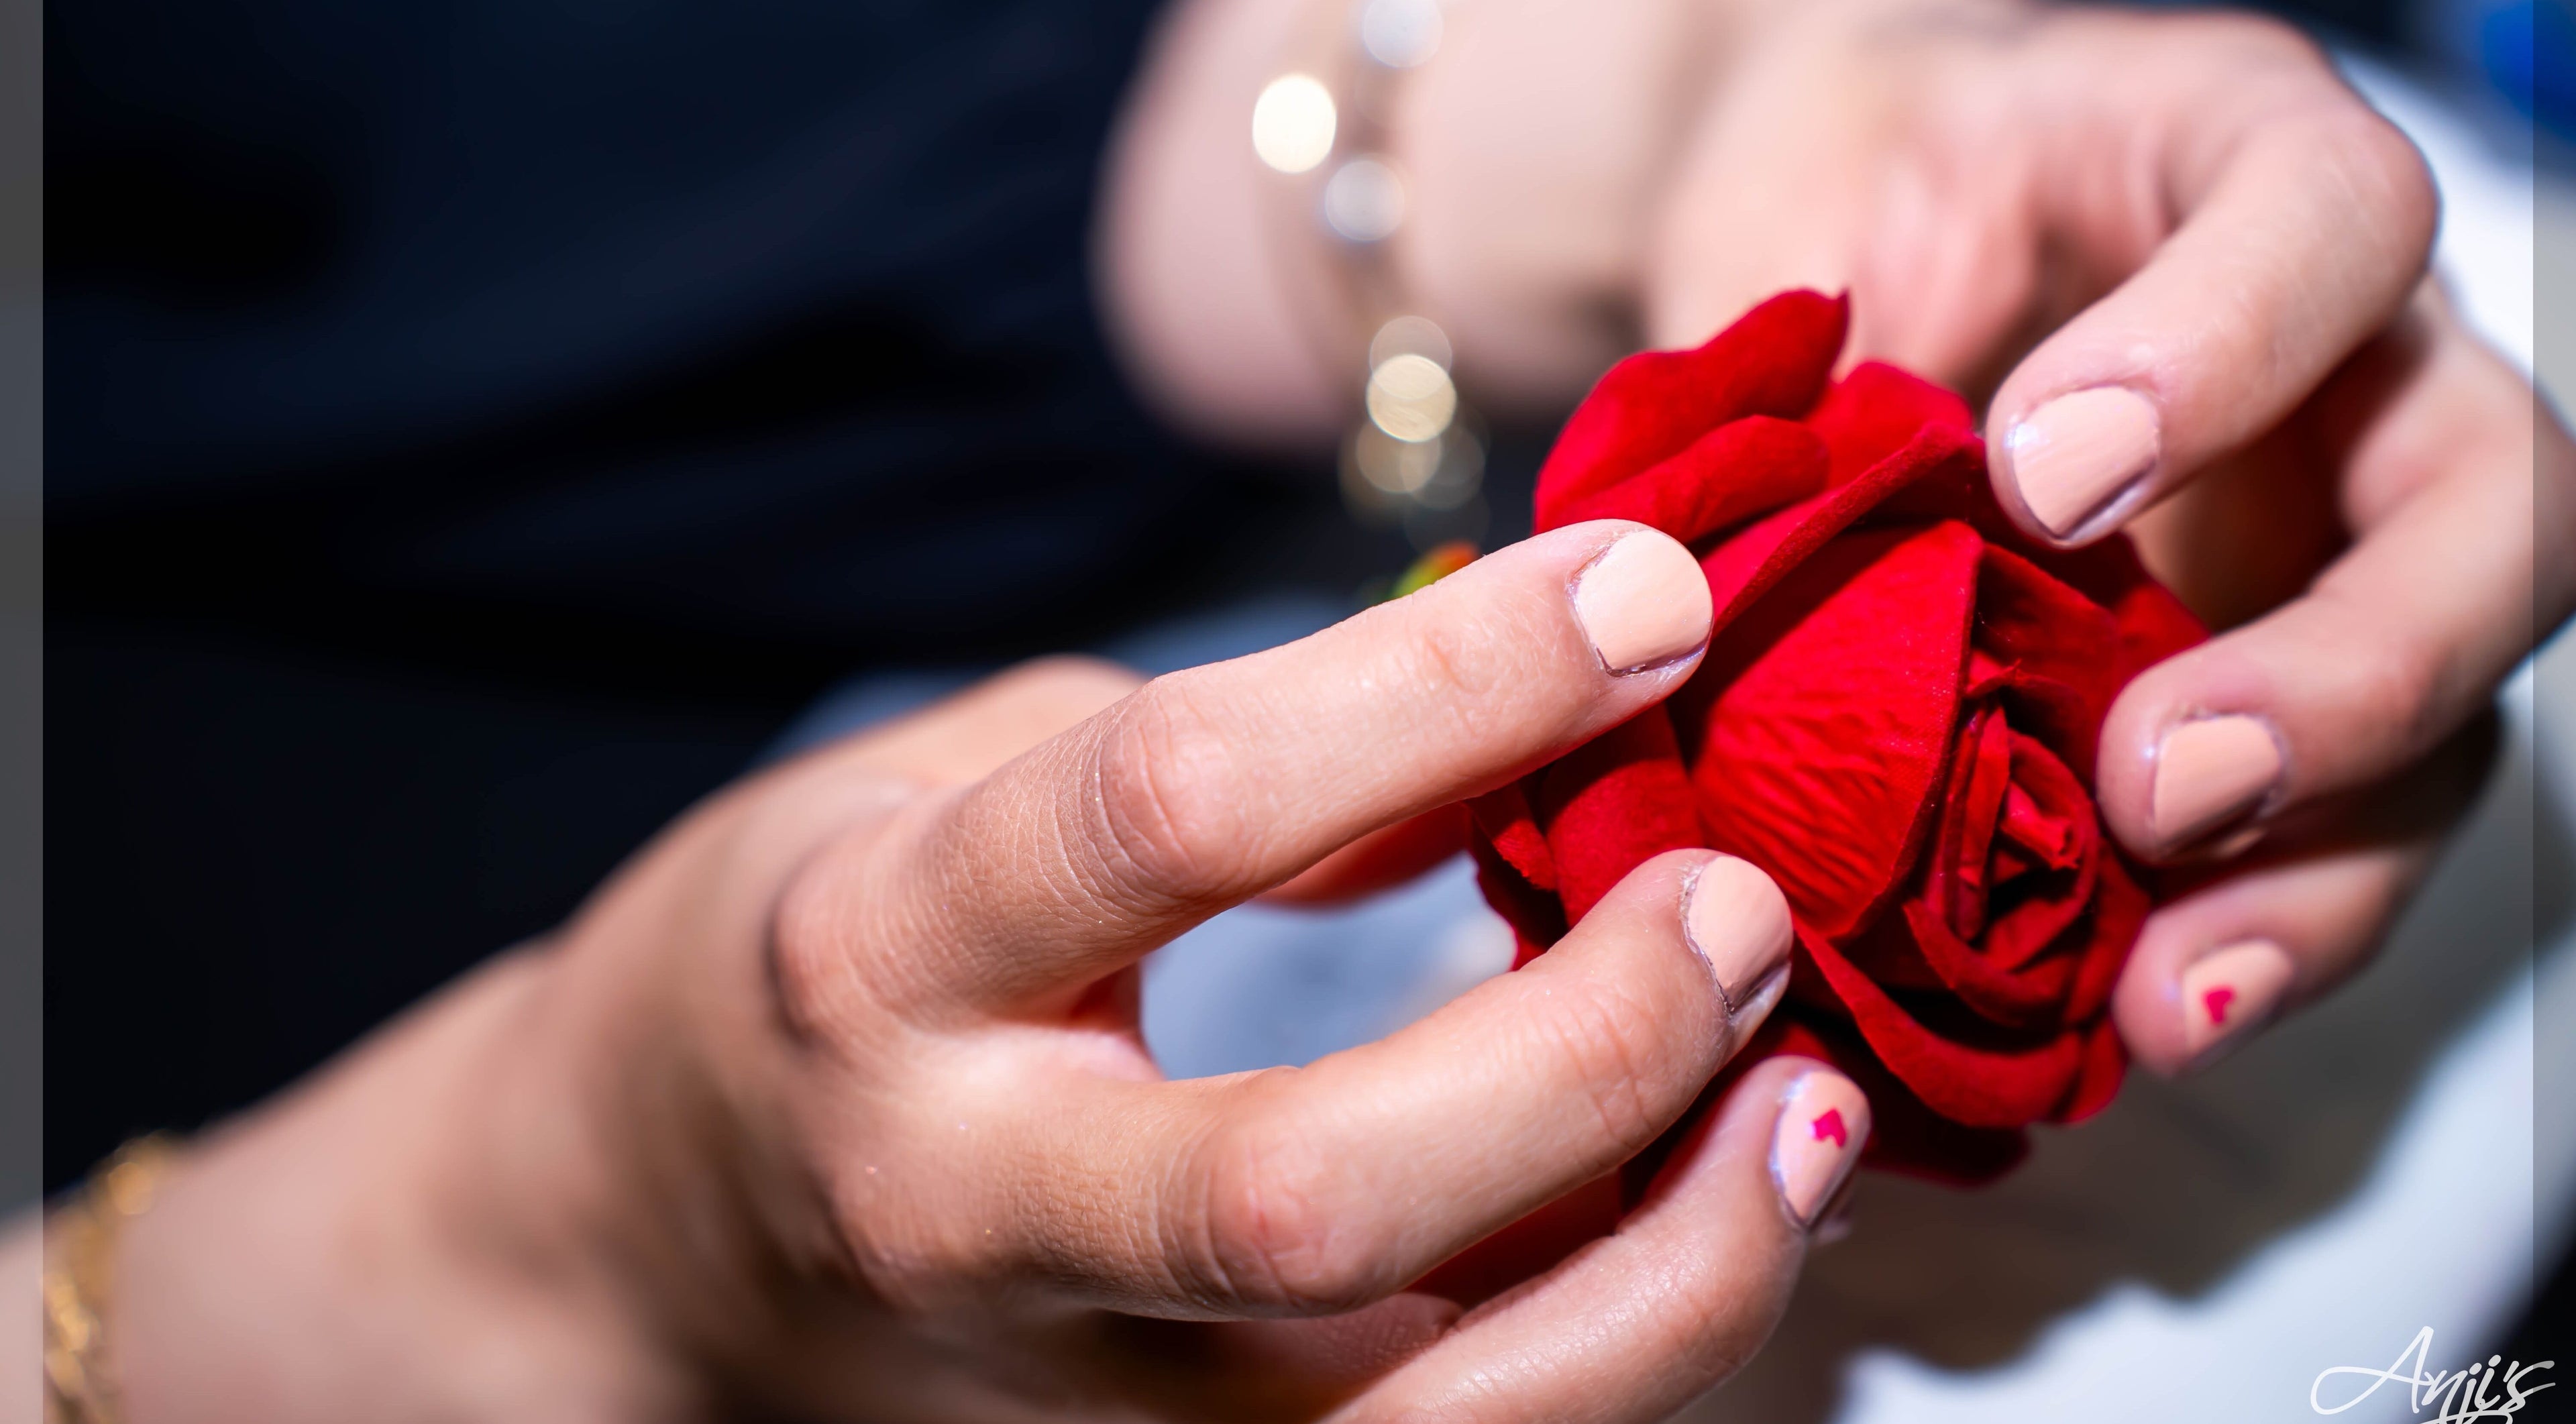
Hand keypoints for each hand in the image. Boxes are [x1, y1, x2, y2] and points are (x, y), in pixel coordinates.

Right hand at [105, 525, 1862, 1422]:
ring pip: (1425, 1421)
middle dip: (1590, 1046)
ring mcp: (1074, 1410)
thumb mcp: (958, 785)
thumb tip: (1538, 728)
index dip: (1445, 687)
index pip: (1174, 810)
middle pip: (1308, 1191)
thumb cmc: (823, 968)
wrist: (647, 1249)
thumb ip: (1221, 760)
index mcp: (877, 963)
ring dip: (1678, 1267)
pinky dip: (1630, 1352)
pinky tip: (1722, 1219)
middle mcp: (966, 1211)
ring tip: (1811, 1100)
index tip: (1644, 591)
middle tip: (1739, 902)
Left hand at [1644, 0, 2574, 1071]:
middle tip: (2156, 782)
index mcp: (2241, 181)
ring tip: (2164, 993)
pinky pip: (2333, 841)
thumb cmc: (1844, 211)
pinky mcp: (2283, 704)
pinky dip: (2246, 942)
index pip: (2332, 220)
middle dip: (2352, 673)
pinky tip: (2132, 1024)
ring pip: (2453, 719)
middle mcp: (2353, 371)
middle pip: (2492, 511)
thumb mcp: (1798, 228)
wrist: (1846, 255)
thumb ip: (1785, 375)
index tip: (2043, 472)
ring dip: (2322, 876)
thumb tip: (1667, 606)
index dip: (2229, 350)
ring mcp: (2338, 554)